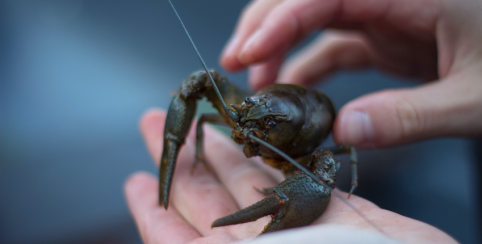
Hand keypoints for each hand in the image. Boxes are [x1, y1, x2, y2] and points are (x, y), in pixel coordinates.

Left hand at [124, 109, 456, 243]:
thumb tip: (170, 237)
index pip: (176, 240)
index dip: (154, 210)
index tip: (135, 181)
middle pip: (208, 201)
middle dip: (182, 163)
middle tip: (156, 127)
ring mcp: (299, 231)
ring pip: (249, 183)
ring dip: (221, 152)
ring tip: (200, 124)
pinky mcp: (336, 212)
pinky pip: (294, 181)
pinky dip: (273, 161)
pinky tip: (256, 144)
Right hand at [220, 0, 481, 147]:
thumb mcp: (475, 97)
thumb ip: (410, 115)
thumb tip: (344, 131)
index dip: (280, 19)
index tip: (247, 54)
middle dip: (265, 25)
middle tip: (234, 63)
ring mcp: (383, 12)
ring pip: (313, 17)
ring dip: (279, 47)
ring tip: (257, 85)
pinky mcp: (384, 35)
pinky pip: (334, 45)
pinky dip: (308, 67)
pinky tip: (294, 94)